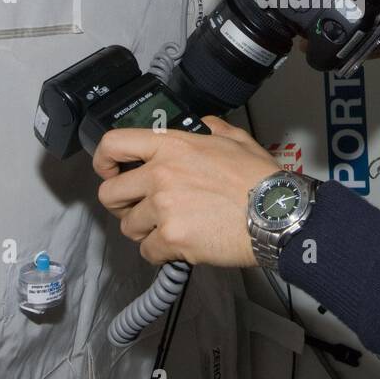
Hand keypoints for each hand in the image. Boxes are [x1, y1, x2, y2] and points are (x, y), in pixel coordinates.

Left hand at [92, 115, 279, 266]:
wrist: (276, 214)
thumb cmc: (262, 180)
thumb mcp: (237, 140)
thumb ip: (213, 128)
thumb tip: (203, 125)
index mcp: (172, 146)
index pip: (114, 143)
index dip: (103, 160)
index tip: (109, 171)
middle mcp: (161, 174)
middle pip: (110, 194)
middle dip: (122, 205)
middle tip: (138, 211)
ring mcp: (163, 207)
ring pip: (129, 226)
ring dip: (145, 231)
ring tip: (169, 230)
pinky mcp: (171, 237)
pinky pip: (147, 251)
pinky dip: (161, 253)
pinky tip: (181, 247)